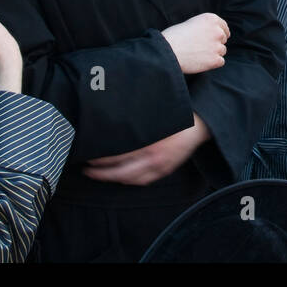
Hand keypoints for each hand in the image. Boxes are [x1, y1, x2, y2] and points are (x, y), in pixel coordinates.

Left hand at [83, 117, 210, 184]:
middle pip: (119, 170)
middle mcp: (153, 156)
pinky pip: (142, 180)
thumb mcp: (157, 106)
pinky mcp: (165, 170)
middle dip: (99, 171)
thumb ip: (136, 110)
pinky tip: (118, 177)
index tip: (87, 151)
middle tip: (84, 168)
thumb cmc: (177, 110)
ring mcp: (159, 165)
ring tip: (95, 173)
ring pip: (129, 178)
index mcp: (149, 140)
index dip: (99, 157)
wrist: (202, 122)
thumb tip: (113, 112)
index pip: (117, 154)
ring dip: (111, 178)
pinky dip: (128, 180)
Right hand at [162, 13, 228, 73]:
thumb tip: (213, 34)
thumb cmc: (174, 37)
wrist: (167, 50)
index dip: (219, 33)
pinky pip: (220, 61)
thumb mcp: (192, 23)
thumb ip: (205, 27)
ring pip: (222, 51)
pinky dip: (212, 63)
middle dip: (215, 43)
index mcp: (211, 19)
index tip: (215, 38)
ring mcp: (217, 46)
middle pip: (223, 39)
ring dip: (213, 53)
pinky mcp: (216, 60)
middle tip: (200, 47)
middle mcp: (217, 31)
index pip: (224, 26)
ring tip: (197, 54)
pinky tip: (200, 61)